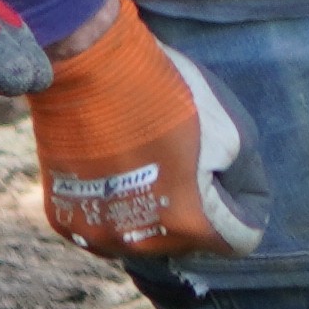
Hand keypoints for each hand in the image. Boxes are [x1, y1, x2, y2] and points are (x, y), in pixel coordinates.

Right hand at [31, 0, 268, 259]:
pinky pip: (105, 228)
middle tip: (183, 161)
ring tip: (148, 166)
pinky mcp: (64, 220)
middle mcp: (138, 242)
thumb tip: (239, 203)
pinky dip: (115, 209)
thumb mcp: (232, 130)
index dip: (244, 207)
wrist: (86, 66)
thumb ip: (244, 179)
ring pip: (145, 238)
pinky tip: (114, 174)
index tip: (228, 176)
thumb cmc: (164, 93)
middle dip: (195, 209)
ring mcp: (96, 234)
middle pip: (189, 241)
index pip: (238, 241)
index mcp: (186, 222)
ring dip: (154, 213)